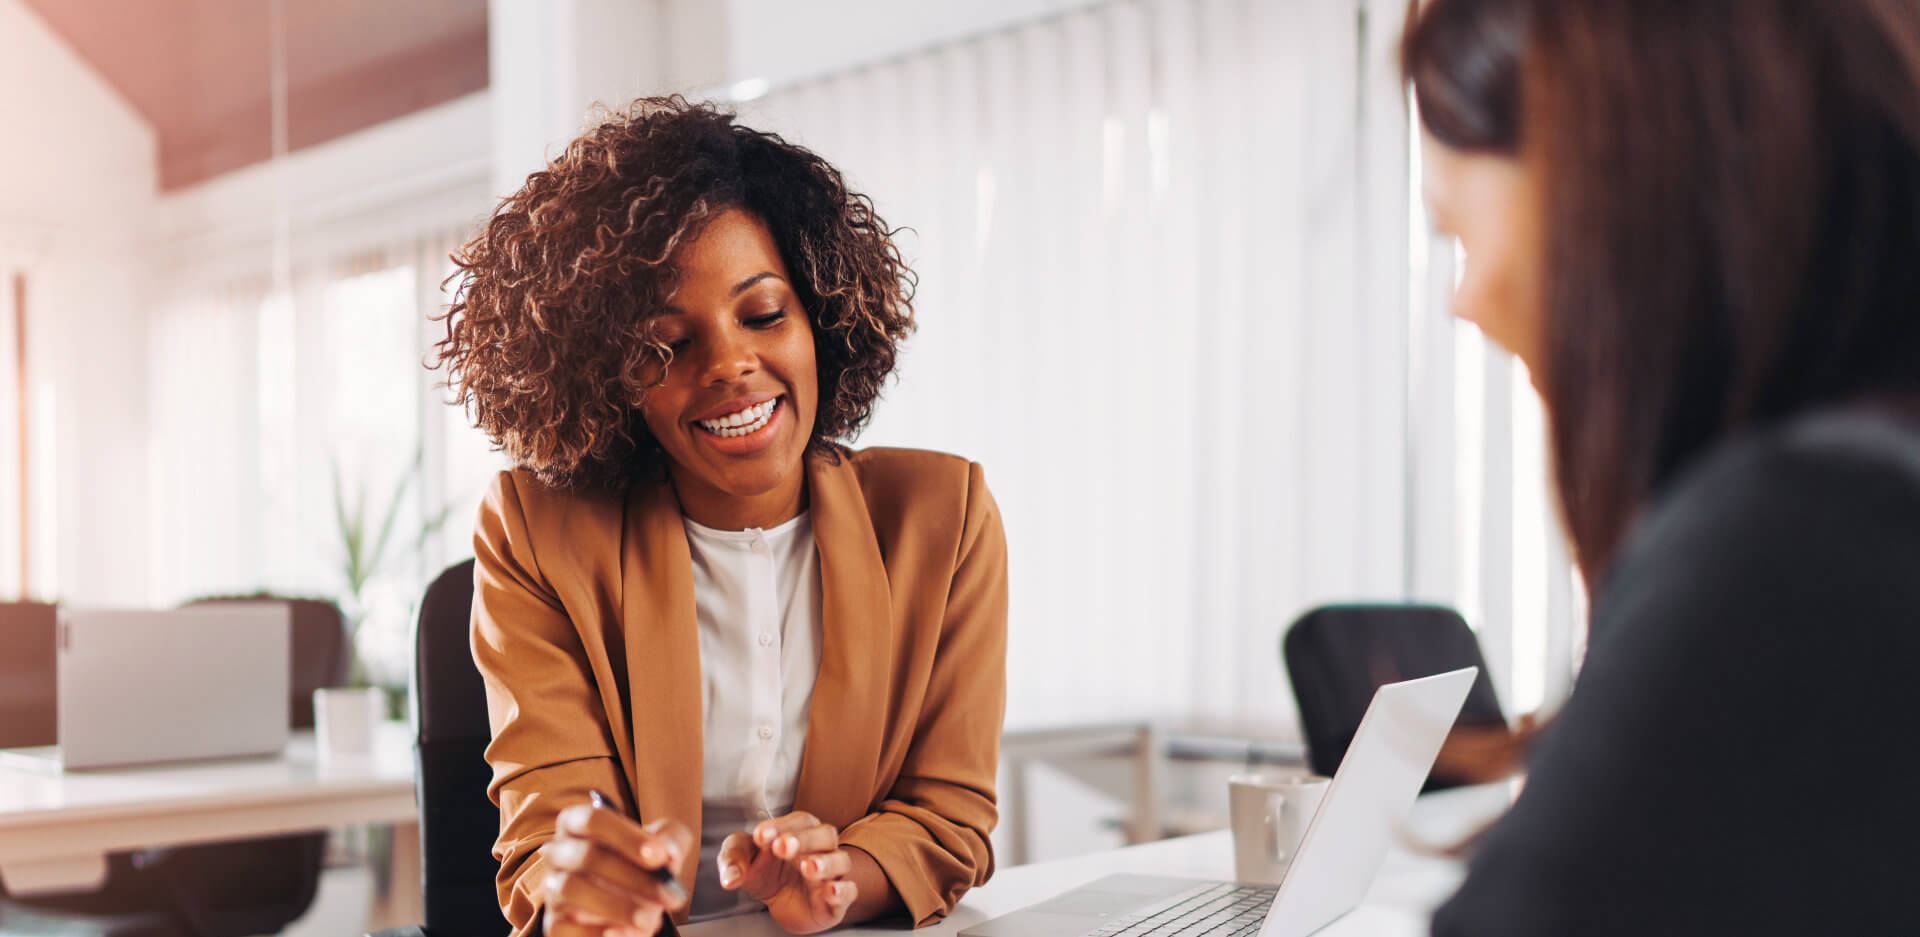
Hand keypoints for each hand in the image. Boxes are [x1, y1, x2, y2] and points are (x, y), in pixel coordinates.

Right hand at [541, 803, 691, 936]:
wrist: (627, 908)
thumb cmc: (640, 867)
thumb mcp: (662, 846)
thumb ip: (671, 840)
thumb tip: (668, 854)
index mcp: (578, 824)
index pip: (593, 819)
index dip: (627, 837)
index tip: (660, 856)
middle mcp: (558, 853)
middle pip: (587, 856)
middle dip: (634, 878)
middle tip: (670, 896)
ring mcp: (552, 889)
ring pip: (574, 890)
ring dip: (620, 907)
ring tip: (651, 919)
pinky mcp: (554, 925)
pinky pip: (569, 928)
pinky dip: (603, 933)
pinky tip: (629, 933)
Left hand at [718, 811, 858, 933]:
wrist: (781, 905)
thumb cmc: (767, 873)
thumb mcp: (742, 861)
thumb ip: (733, 861)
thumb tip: (729, 877)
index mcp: (799, 832)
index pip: (798, 820)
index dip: (781, 826)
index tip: (761, 836)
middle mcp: (819, 849)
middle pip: (824, 834)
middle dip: (804, 839)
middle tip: (782, 846)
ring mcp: (831, 874)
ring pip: (840, 860)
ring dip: (825, 862)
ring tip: (807, 867)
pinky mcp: (836, 900)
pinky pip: (849, 891)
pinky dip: (842, 890)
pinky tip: (830, 891)